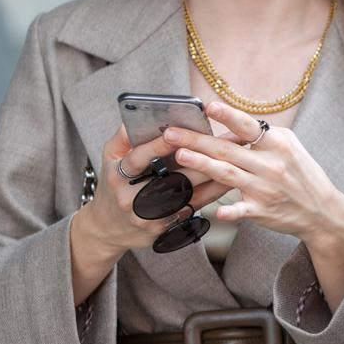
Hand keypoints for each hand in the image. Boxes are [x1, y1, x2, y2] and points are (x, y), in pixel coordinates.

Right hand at [74, 125, 228, 255]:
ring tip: (234, 160)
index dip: (156, 147)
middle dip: (199, 159)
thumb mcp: (109, 159)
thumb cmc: (113, 185)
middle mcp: (133, 198)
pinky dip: (212, 194)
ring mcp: (150, 216)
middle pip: (171, 179)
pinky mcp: (165, 228)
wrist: (109, 228)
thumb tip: (138, 114)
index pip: (138, 159)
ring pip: (188, 195)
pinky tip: (229, 181)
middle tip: (223, 143)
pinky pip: (194, 208)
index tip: (175, 133)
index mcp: (118, 176)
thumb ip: (124, 137)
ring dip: (213, 177)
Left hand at [164, 102, 343, 307]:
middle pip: (227, 149)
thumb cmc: (303, 175)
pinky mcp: (263, 210)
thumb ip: (264, 135)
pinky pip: (242, 210)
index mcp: (277, 145)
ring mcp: (266, 188)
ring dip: (202, 165)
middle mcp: (271, 165)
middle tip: (170, 133)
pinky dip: (230, 211)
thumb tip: (235, 121)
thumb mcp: (291, 147)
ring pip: (227, 174)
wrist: (322, 211)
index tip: (208, 106)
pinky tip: (216, 212)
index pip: (248, 126)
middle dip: (196, 140)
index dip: (227, 115)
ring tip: (180, 156)